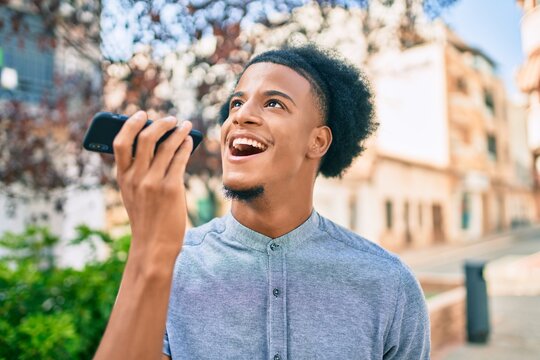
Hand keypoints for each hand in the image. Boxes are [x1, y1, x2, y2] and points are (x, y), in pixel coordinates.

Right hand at [113, 110, 192, 269]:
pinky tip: (189, 141)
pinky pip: (179, 159)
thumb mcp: (132, 194)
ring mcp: (152, 183)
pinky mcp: (171, 189)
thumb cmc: (146, 219)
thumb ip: (137, 173)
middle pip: (146, 138)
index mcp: (122, 177)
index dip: (130, 124)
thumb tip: (156, 144)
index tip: (141, 114)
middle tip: (171, 118)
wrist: (154, 245)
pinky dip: (185, 146)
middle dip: (160, 123)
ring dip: (178, 131)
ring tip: (185, 126)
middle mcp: (135, 178)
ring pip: (166, 146)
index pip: (120, 143)